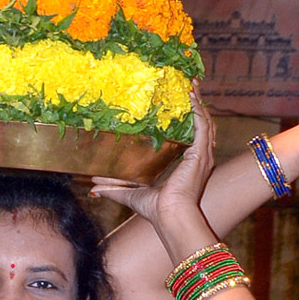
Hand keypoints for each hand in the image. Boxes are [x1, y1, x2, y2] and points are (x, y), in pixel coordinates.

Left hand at [92, 88, 214, 226]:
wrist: (170, 216)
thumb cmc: (155, 210)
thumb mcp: (130, 195)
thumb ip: (114, 189)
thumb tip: (94, 187)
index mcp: (189, 164)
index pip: (193, 134)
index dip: (189, 117)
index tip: (183, 101)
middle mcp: (200, 158)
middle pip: (202, 124)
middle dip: (196, 103)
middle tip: (190, 84)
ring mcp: (202, 156)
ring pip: (205, 121)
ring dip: (198, 101)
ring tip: (192, 83)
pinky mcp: (200, 155)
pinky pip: (202, 127)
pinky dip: (197, 111)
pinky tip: (190, 97)